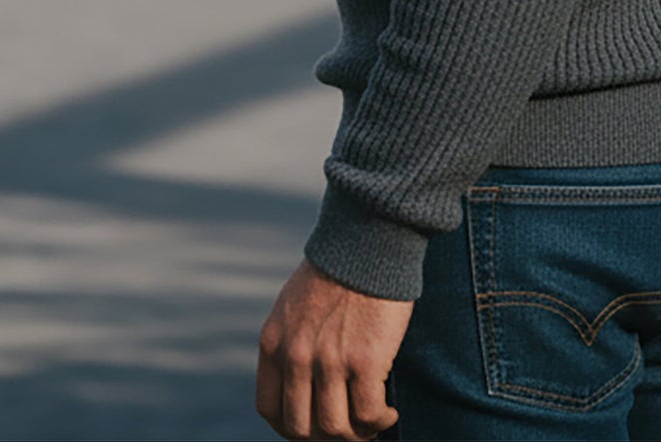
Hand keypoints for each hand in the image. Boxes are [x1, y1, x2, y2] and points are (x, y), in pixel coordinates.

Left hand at [256, 259, 410, 440]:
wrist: (368, 238)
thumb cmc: (339, 269)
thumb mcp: (294, 305)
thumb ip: (292, 342)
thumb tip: (304, 383)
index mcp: (274, 342)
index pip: (271, 409)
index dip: (293, 429)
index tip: (315, 427)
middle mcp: (296, 356)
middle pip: (302, 428)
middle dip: (326, 436)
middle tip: (348, 428)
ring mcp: (330, 361)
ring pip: (336, 429)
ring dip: (357, 434)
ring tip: (373, 422)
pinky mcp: (366, 361)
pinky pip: (368, 415)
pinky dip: (380, 421)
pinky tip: (390, 411)